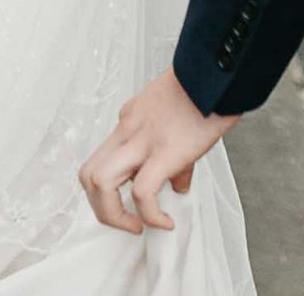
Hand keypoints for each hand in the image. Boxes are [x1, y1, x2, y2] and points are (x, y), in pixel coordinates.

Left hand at [79, 69, 238, 233]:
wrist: (215, 76)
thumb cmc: (202, 94)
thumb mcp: (175, 119)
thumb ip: (171, 154)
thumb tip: (176, 184)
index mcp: (129, 123)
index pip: (101, 159)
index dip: (111, 188)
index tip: (132, 204)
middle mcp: (126, 131)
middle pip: (87, 174)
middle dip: (100, 208)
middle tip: (126, 223)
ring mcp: (141, 141)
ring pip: (100, 182)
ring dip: (113, 215)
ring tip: (137, 226)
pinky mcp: (165, 152)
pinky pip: (142, 191)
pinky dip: (149, 215)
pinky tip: (164, 222)